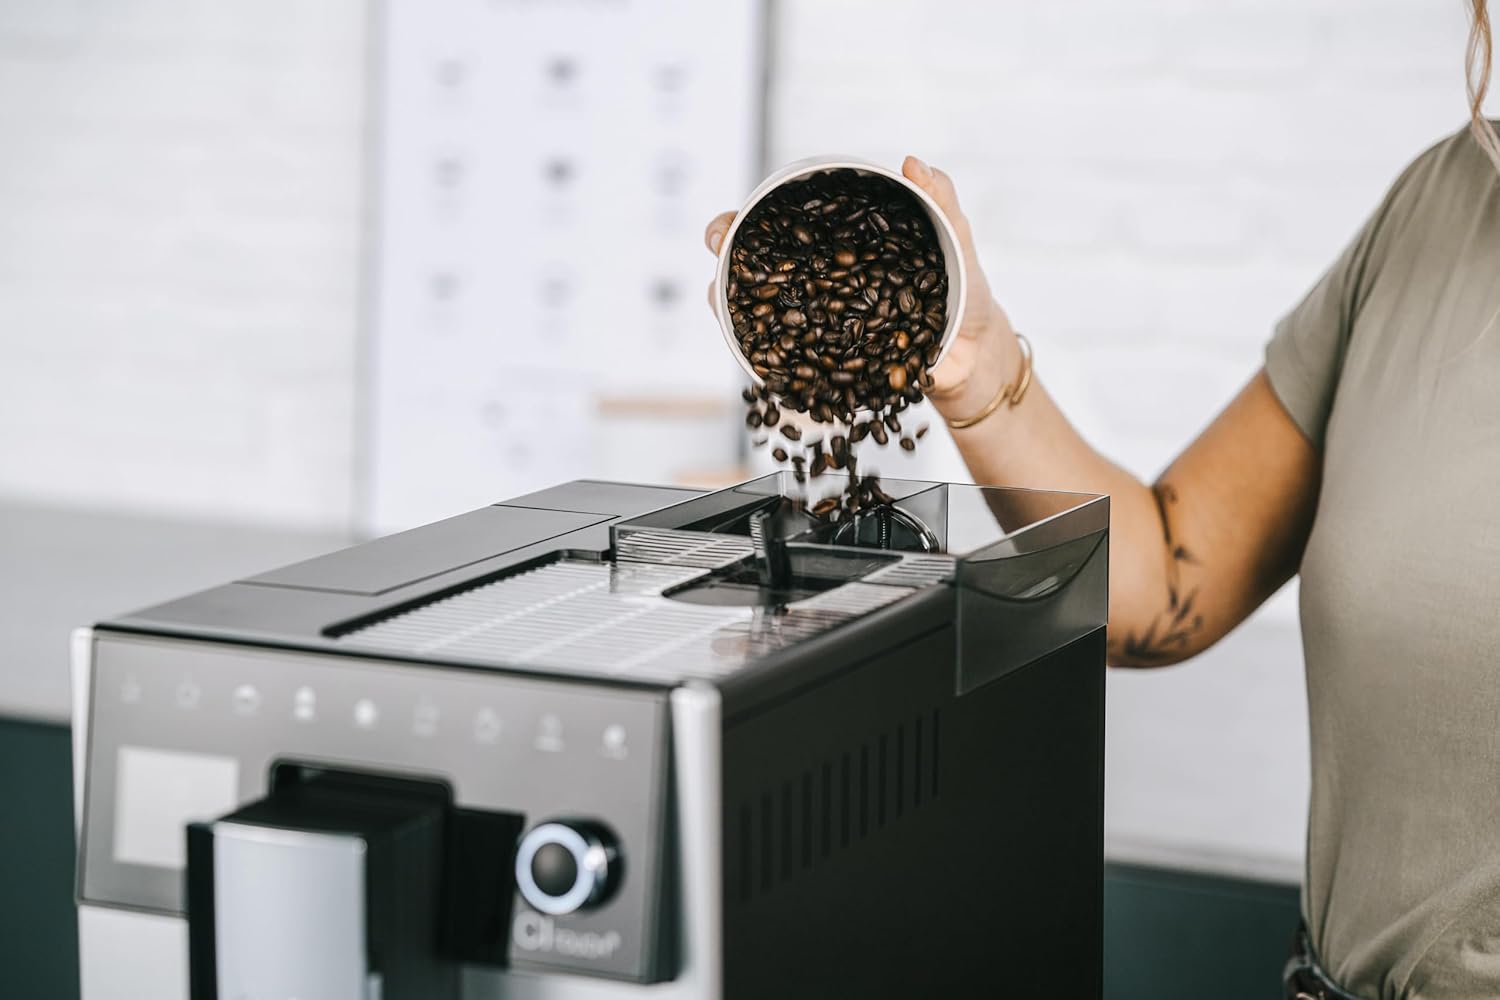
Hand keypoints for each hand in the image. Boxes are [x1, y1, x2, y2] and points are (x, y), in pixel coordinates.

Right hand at [703, 158, 1015, 415]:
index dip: (744, 224)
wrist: (977, 353)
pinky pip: (792, 364)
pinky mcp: (832, 367)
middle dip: (725, 263)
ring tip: (721, 301)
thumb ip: (939, 199)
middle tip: (718, 253)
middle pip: (757, 272)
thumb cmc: (964, 290)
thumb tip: (911, 161)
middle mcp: (819, 288)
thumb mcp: (956, 239)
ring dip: (734, 311)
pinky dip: (770, 359)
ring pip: (762, 318)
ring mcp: (821, 329)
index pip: (780, 230)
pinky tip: (758, 353)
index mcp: (839, 249)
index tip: (728, 222)